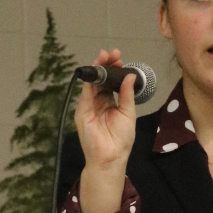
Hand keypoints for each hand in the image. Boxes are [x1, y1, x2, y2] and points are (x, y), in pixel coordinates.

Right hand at [76, 50, 136, 212]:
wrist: (110, 158)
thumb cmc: (120, 140)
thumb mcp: (128, 113)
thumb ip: (127, 94)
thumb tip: (130, 76)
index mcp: (110, 103)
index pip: (110, 82)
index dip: (114, 70)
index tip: (120, 60)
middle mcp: (98, 103)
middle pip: (100, 79)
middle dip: (106, 65)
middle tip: (113, 54)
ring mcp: (89, 106)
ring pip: (92, 83)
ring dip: (98, 69)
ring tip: (105, 57)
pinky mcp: (82, 112)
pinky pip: (85, 93)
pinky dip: (90, 81)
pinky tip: (97, 71)